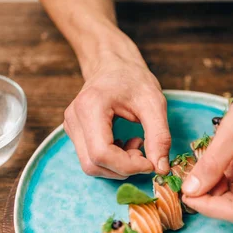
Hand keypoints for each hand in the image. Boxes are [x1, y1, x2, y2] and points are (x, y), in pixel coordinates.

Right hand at [64, 51, 170, 178]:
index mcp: (90, 107)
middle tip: (143, 151)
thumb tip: (161, 169)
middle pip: (93, 165)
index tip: (150, 162)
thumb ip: (159, 137)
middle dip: (123, 168)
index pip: (102, 154)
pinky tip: (124, 144)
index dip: (128, 166)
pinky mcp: (75, 134)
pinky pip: (91, 159)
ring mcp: (71, 127)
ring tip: (136, 144)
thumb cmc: (133, 78)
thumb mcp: (154, 103)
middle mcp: (74, 119)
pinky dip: (112, 161)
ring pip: (91, 166)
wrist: (113, 63)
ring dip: (118, 165)